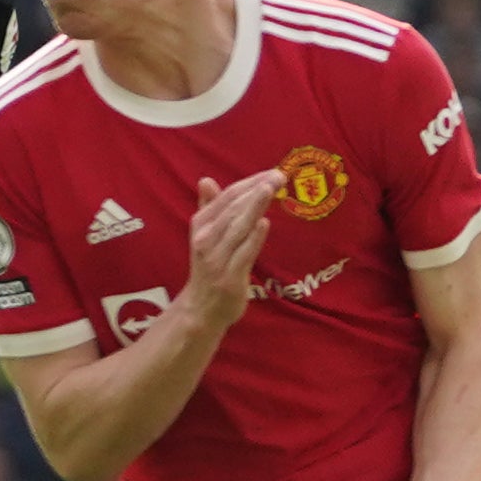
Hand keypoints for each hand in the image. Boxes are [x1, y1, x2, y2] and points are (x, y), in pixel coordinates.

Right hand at [180, 170, 275, 317]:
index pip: (227, 198)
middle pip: (233, 209)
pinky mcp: (229, 278)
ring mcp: (217, 259)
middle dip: (256, 190)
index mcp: (202, 226)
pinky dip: (253, 238)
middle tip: (279, 175)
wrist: (201, 308)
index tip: (271, 172)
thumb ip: (208, 208)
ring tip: (271, 188)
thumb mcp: (204, 235)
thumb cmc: (208, 267)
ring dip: (254, 206)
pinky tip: (264, 222)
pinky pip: (243, 254)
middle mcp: (206, 239)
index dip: (249, 183)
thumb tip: (206, 180)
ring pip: (238, 228)